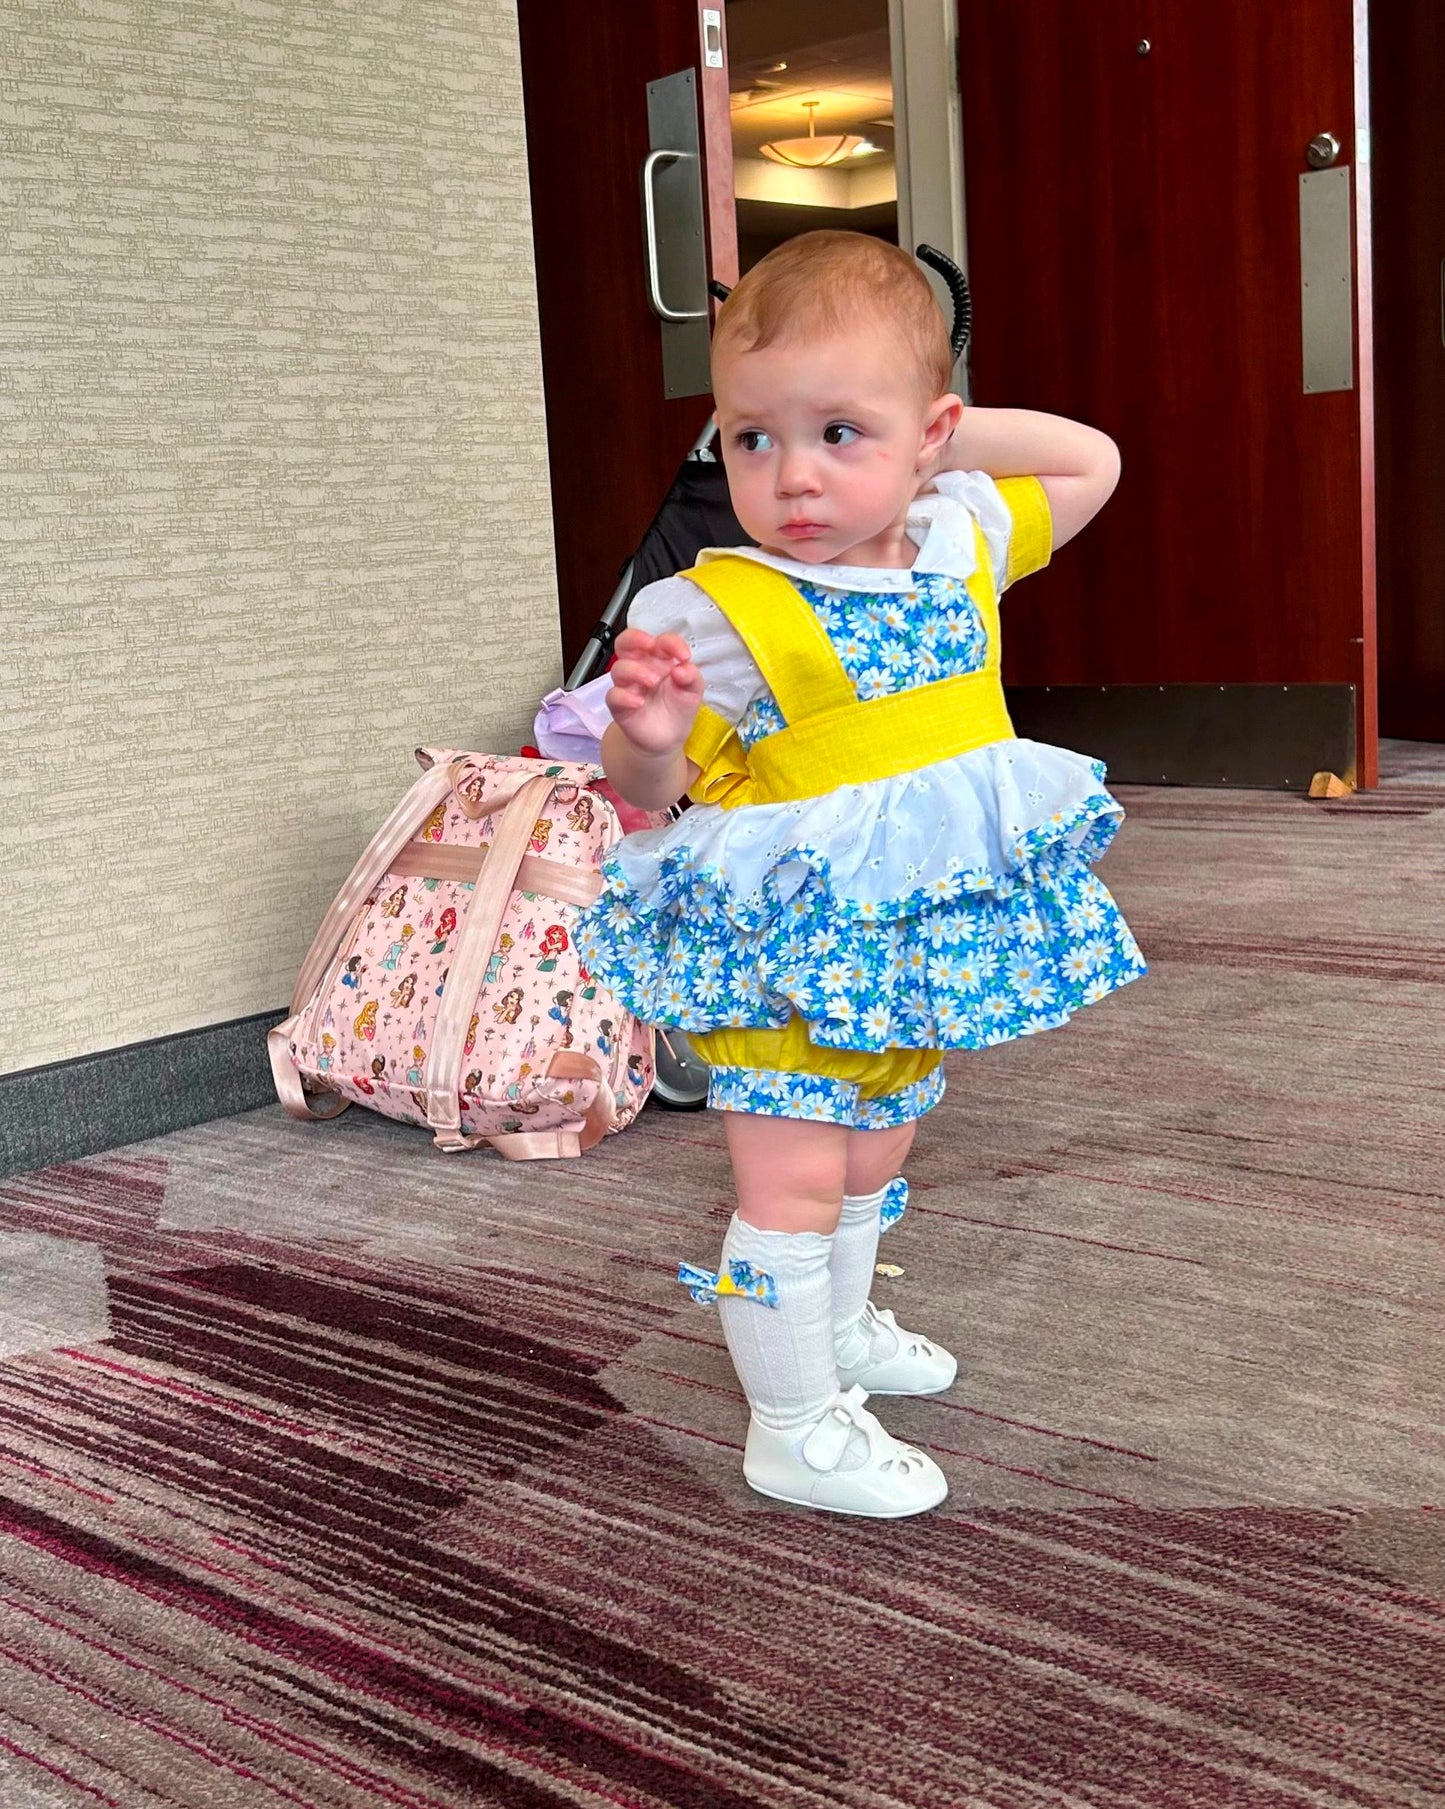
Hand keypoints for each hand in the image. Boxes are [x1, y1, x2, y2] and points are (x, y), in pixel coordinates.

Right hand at [607, 628, 704, 754]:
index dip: (671, 643)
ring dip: (636, 671)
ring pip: (619, 668)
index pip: (660, 641)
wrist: (669, 738)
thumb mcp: (693, 690)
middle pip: (626, 642)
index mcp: (659, 659)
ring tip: (653, 682)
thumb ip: (691, 676)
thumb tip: (682, 668)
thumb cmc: (679, 707)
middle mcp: (640, 667)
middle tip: (651, 646)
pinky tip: (639, 702)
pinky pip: (613, 696)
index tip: (684, 656)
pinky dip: (624, 696)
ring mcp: (628, 686)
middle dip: (635, 639)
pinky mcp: (619, 705)